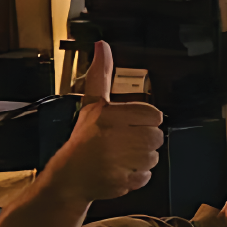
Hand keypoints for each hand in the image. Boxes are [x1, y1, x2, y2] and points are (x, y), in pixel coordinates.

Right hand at [46, 42, 163, 202]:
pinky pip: (146, 176)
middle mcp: (116, 136)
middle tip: (123, 143)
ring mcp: (119, 160)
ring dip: (141, 158)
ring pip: (154, 156)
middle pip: (158, 136)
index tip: (127, 126)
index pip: (155, 115)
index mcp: (111, 115)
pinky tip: (120, 170)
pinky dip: (137, 176)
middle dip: (144, 140)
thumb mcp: (92, 103)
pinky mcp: (123, 181)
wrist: (69, 177)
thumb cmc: (84, 138)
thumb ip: (101, 75)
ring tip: (120, 157)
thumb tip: (103, 46)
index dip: (144, 121)